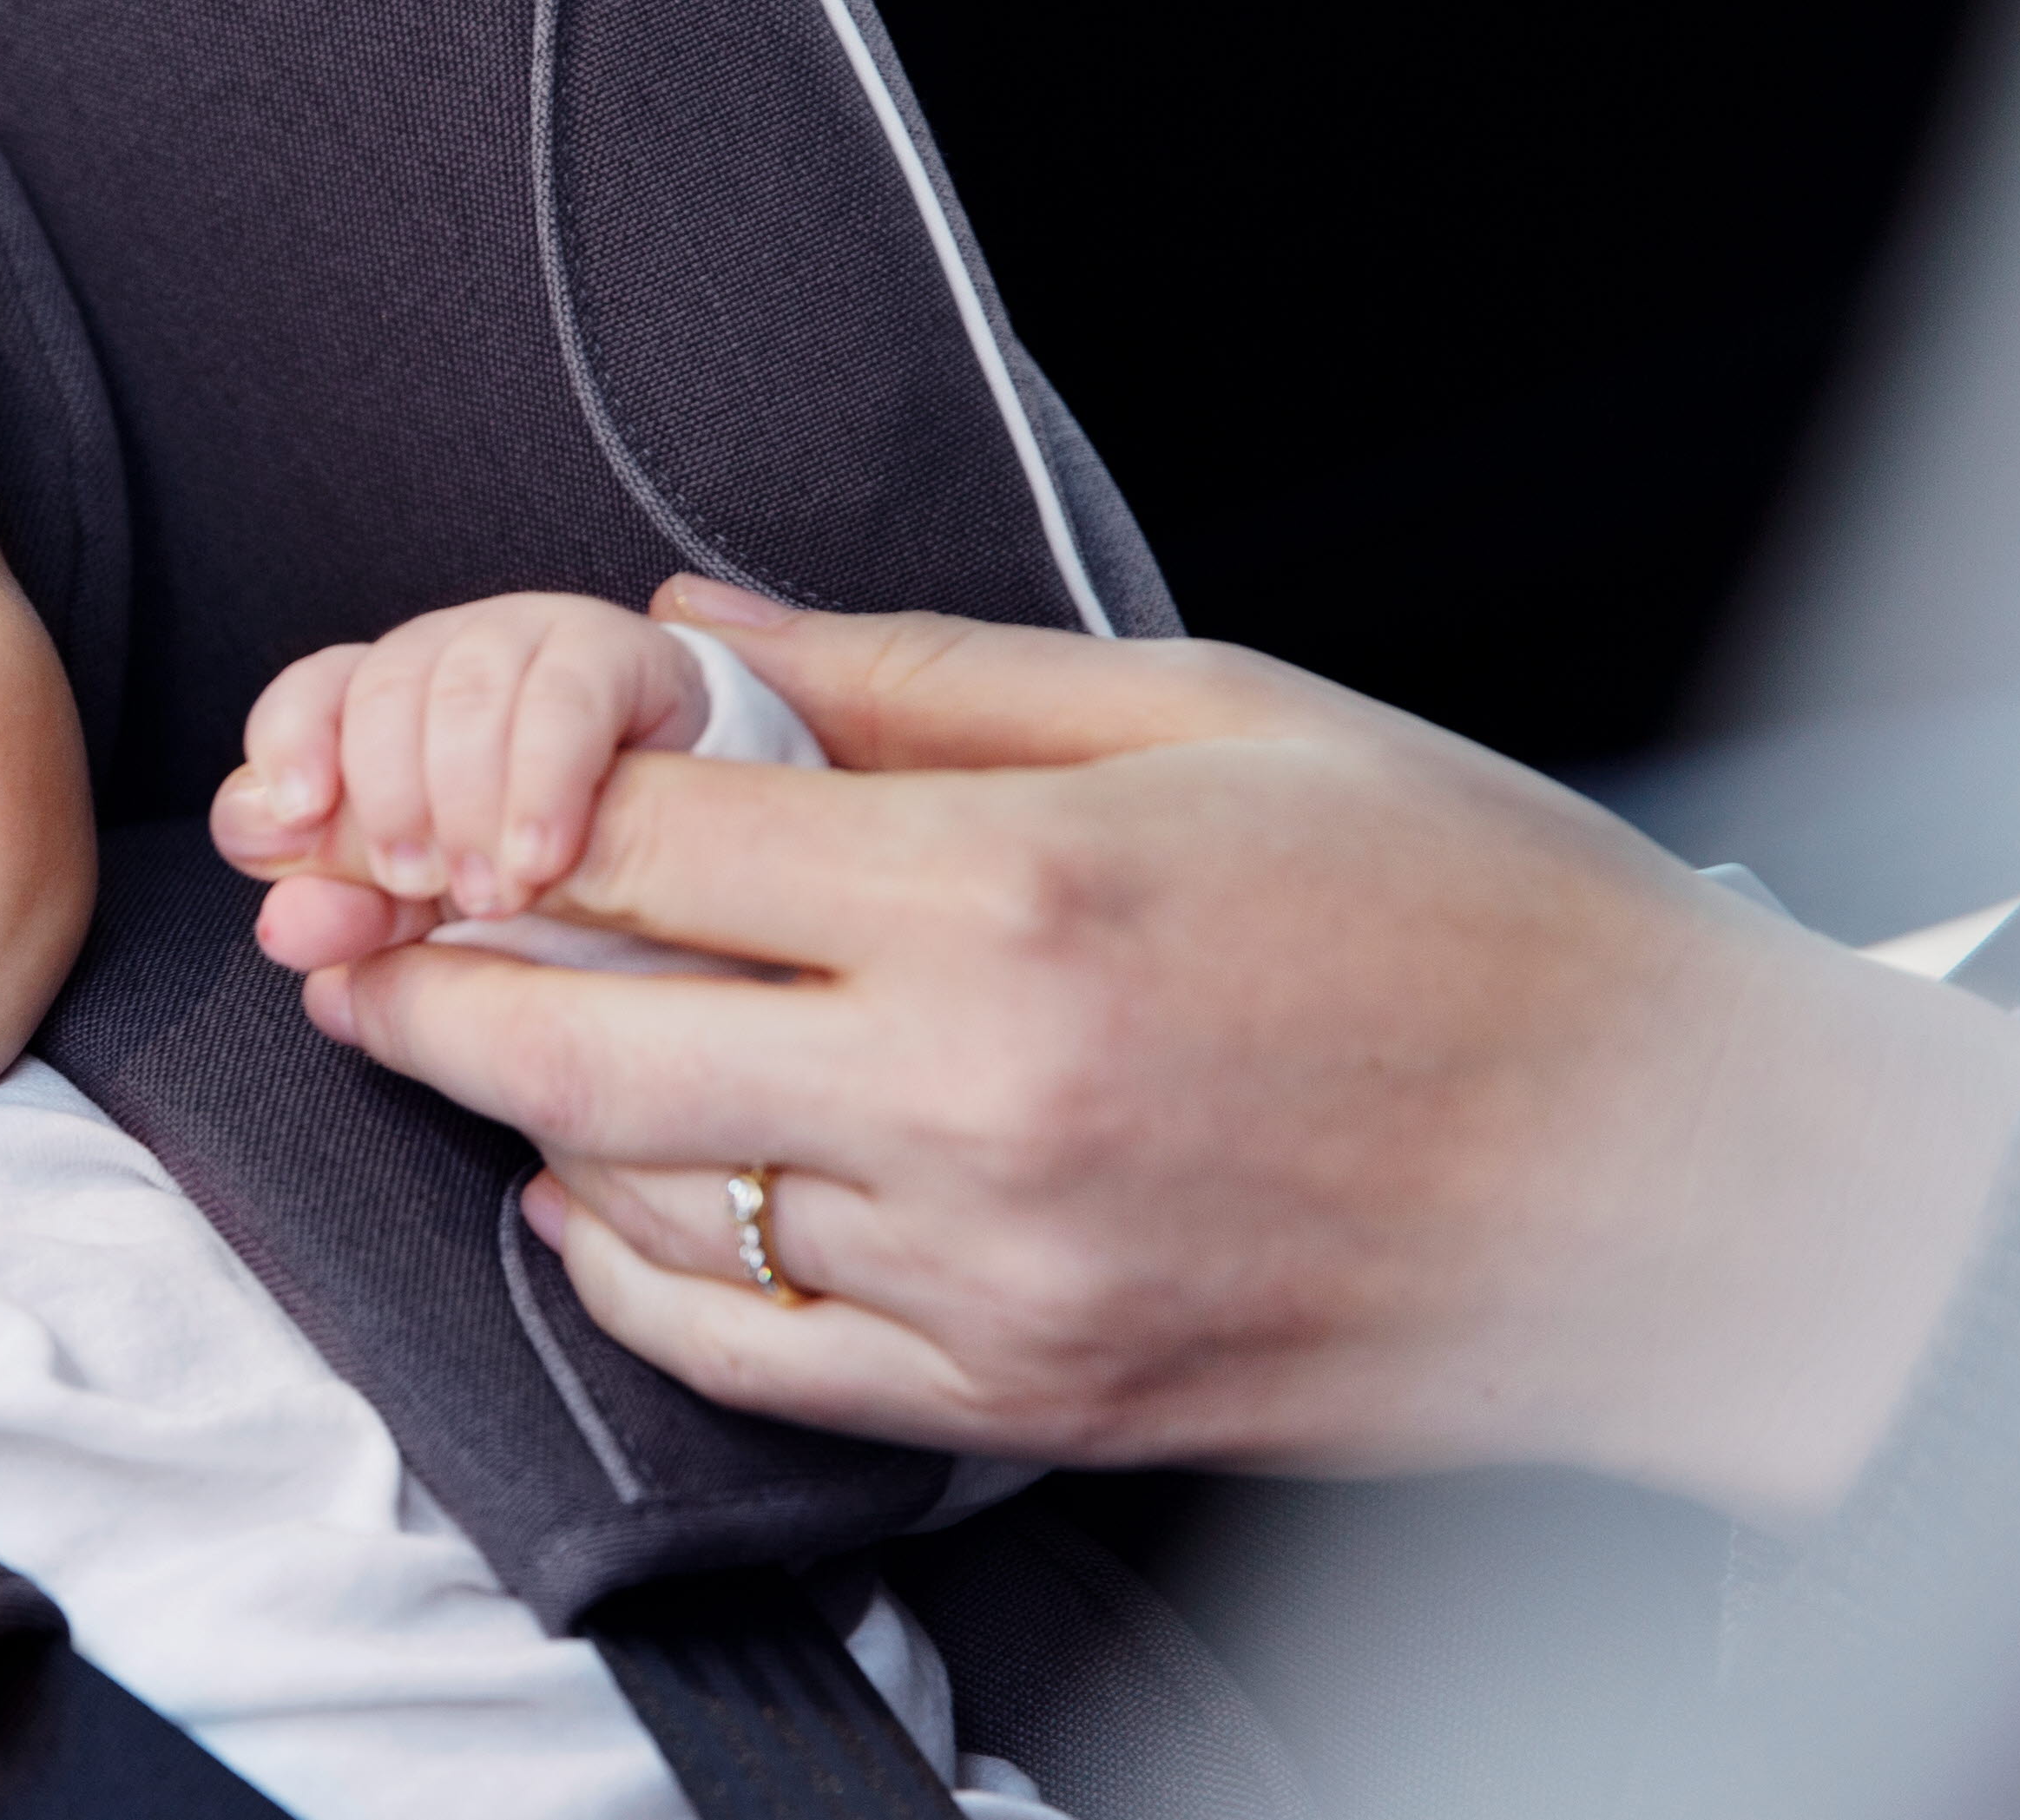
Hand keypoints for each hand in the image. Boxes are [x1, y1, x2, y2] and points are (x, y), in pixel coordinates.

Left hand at [210, 593, 708, 935]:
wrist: (701, 853)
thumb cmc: (547, 878)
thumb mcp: (437, 914)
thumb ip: (354, 915)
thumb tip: (281, 925)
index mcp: (384, 708)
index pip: (310, 696)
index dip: (291, 743)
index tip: (297, 815)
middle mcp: (450, 658)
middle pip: (382, 688)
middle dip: (390, 798)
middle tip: (420, 888)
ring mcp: (533, 644)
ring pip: (466, 688)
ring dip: (467, 803)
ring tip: (493, 895)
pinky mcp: (621, 654)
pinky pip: (564, 697)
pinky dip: (541, 784)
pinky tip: (541, 858)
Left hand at [304, 576, 2019, 1527]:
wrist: (1680, 1189)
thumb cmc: (1476, 923)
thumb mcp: (1212, 712)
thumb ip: (919, 668)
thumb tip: (700, 619)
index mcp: (1016, 889)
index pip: (645, 832)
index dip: (485, 798)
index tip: (410, 781)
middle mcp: (970, 1094)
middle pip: (571, 1030)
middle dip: (409, 972)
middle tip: (339, 926)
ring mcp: (984, 1271)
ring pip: (631, 1197)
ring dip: (510, 1109)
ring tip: (461, 1029)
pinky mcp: (1016, 1398)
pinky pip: (741, 1349)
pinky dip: (628, 1264)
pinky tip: (596, 1188)